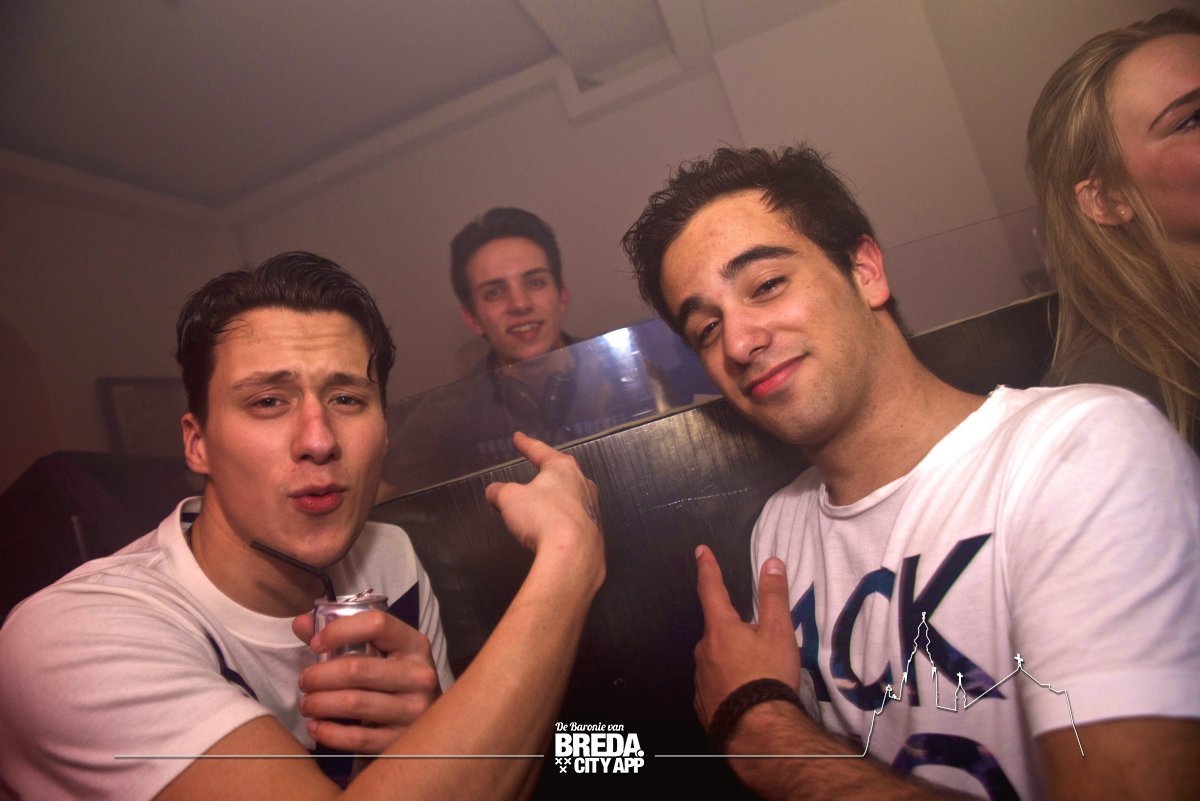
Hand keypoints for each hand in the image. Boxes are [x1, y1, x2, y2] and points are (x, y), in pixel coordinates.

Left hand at [292, 609, 440, 752]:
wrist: (428, 725)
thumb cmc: (394, 680)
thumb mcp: (379, 652)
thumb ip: (340, 636)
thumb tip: (302, 623)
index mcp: (414, 644)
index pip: (376, 624)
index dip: (339, 630)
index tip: (315, 644)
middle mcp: (419, 674)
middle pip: (357, 668)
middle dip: (319, 676)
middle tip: (304, 681)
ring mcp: (414, 708)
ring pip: (353, 703)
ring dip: (319, 703)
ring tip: (307, 704)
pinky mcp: (403, 738)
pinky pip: (358, 737)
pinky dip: (329, 732)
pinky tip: (316, 726)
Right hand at [485, 432, 602, 563]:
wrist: (573, 555)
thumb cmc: (541, 517)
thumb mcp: (510, 499)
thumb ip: (500, 492)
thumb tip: (492, 491)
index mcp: (563, 469)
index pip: (541, 451)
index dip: (526, 444)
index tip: (518, 437)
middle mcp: (583, 485)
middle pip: (563, 474)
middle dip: (549, 474)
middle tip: (538, 471)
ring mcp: (593, 510)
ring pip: (572, 499)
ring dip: (558, 501)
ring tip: (543, 507)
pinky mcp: (595, 535)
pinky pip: (575, 523)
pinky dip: (563, 524)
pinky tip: (555, 533)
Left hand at [693, 545, 801, 729]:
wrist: (758, 732)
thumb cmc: (768, 675)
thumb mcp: (778, 632)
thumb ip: (774, 596)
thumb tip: (771, 562)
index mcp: (719, 629)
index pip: (710, 590)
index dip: (707, 568)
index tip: (701, 551)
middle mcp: (703, 651)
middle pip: (717, 630)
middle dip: (733, 631)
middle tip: (759, 643)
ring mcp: (700, 679)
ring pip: (714, 658)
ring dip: (730, 659)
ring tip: (756, 673)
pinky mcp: (702, 704)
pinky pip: (714, 684)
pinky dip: (726, 683)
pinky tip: (743, 694)